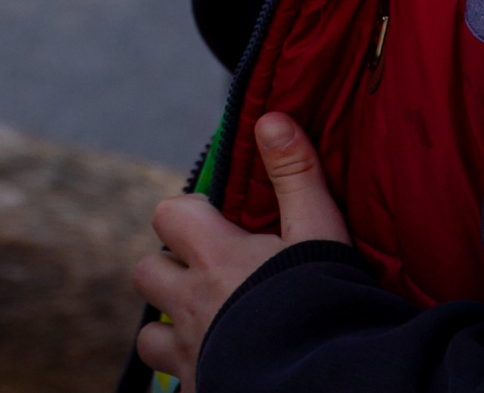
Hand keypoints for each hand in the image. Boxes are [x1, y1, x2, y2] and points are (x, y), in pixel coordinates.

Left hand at [132, 114, 347, 387]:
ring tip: (211, 325)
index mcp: (215, 258)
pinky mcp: (200, 390)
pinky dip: (187, 369)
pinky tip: (222, 364)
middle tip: (213, 276)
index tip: (221, 225)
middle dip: (170, 270)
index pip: (168, 214)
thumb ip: (296, 175)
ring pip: (150, 334)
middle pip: (146, 272)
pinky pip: (171, 380)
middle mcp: (192, 305)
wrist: (337, 384)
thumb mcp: (321, 234)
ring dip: (171, 327)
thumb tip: (271, 117)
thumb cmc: (329, 307)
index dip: (189, 215)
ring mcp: (191, 354)